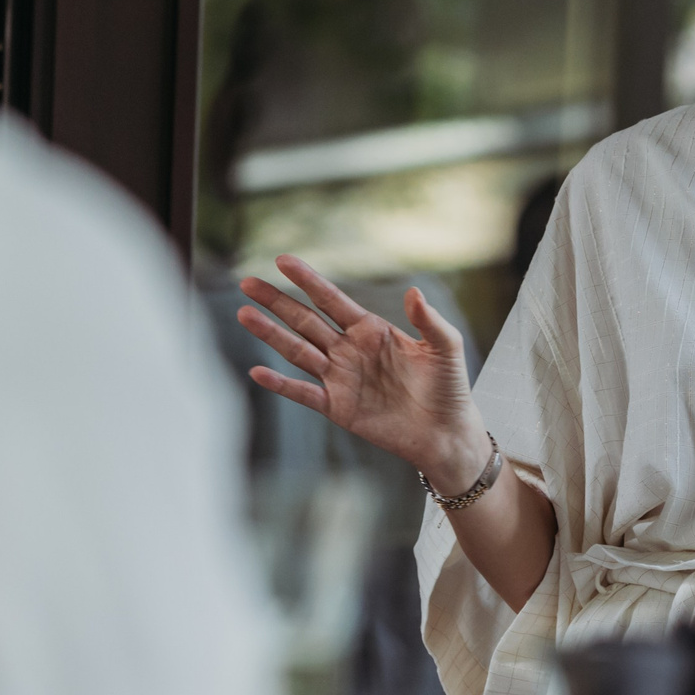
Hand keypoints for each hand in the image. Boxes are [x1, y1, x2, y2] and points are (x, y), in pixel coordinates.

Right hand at [236, 255, 483, 488]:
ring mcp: (340, 378)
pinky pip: (304, 393)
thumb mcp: (446, 348)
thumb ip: (429, 321)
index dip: (308, 280)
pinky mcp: (338, 407)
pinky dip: (281, 384)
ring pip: (298, 351)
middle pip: (305, 320)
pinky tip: (258, 372)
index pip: (332, 299)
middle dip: (277, 302)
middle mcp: (350, 350)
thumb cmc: (449, 388)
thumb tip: (414, 292)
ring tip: (244, 314)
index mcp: (372, 331)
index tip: (282, 260)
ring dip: (271, 334)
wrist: (445, 433)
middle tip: (247, 282)